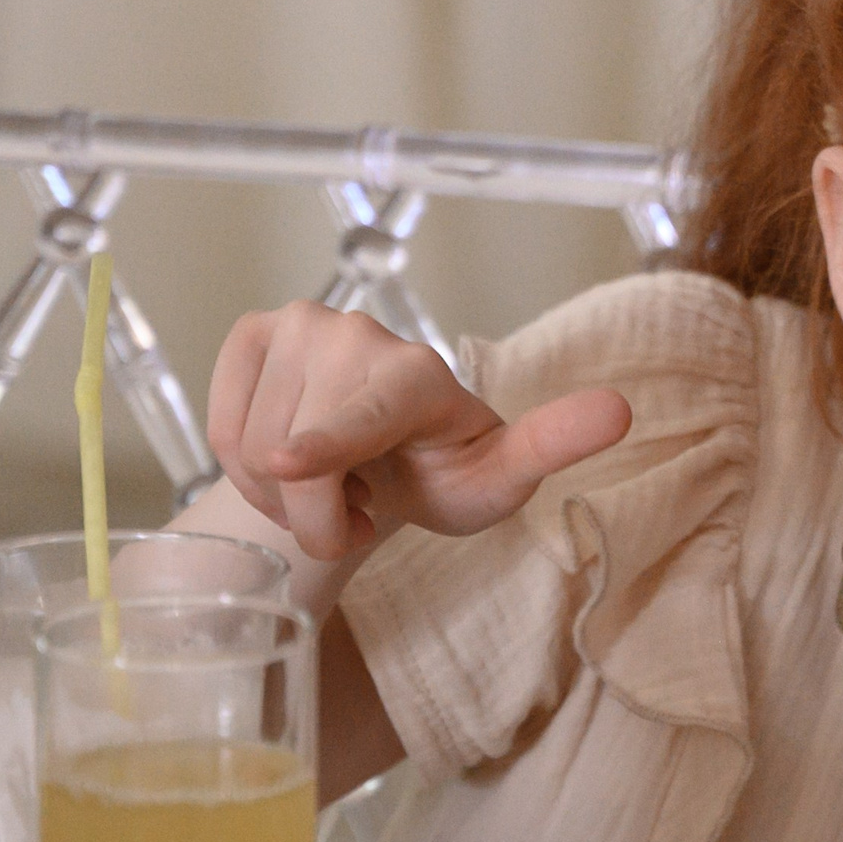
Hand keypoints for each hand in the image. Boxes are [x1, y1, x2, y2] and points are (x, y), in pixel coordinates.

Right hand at [205, 302, 631, 561]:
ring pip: (251, 451)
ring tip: (334, 484)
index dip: (327, 444)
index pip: (364, 415)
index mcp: (418, 375)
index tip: (294, 462)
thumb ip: (550, 445)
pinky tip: (295, 463)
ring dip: (285, 499)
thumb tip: (621, 411)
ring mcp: (299, 325)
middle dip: (318, 516)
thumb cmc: (445, 474)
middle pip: (296, 460)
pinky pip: (221, 429)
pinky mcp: (252, 334)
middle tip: (362, 508)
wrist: (391, 457)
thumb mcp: (497, 479)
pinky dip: (247, 473)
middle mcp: (356, 334)